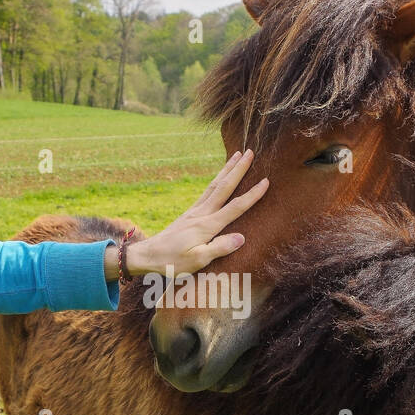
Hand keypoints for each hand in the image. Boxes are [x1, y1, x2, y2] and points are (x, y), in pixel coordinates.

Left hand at [123, 149, 267, 277]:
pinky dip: (216, 180)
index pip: (235, 207)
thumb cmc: (172, 262)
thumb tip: (241, 237)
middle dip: (238, 169)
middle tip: (250, 151)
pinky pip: (206, 192)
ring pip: (214, 185)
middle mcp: (201, 214)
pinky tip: (219, 177)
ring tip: (236, 155)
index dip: (252, 194)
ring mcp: (194, 212)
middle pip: (224, 187)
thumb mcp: (197, 261)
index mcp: (207, 226)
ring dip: (227, 169)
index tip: (266, 181)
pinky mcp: (189, 214)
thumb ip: (219, 248)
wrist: (148, 256)